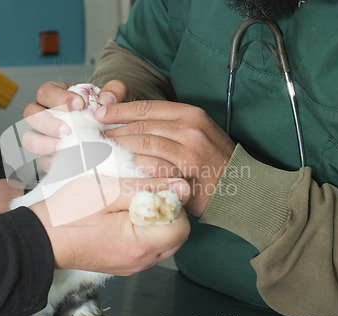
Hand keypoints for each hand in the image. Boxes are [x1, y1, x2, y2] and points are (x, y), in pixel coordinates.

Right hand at [21, 80, 134, 170]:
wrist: (114, 132)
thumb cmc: (109, 110)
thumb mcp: (117, 95)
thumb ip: (115, 90)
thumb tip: (106, 98)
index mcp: (56, 94)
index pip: (45, 92)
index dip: (58, 98)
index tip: (79, 104)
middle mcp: (45, 114)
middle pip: (30, 114)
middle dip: (47, 122)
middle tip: (67, 129)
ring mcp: (45, 136)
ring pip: (29, 138)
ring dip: (43, 144)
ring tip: (63, 147)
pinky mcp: (50, 156)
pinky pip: (42, 161)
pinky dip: (53, 162)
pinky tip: (69, 161)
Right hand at [29, 176, 190, 275]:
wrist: (40, 238)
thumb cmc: (69, 214)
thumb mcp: (110, 190)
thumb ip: (149, 188)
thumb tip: (182, 187)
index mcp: (140, 245)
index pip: (181, 226)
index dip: (174, 204)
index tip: (155, 190)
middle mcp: (141, 262)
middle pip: (176, 236)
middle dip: (168, 213)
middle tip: (146, 195)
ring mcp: (132, 266)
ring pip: (163, 242)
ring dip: (157, 221)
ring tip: (133, 204)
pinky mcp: (123, 264)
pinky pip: (147, 248)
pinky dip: (145, 231)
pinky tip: (125, 216)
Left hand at [93, 100, 234, 215]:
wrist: (241, 186)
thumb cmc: (214, 159)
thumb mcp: (196, 132)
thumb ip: (168, 125)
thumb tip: (134, 122)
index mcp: (190, 114)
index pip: (146, 107)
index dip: (119, 110)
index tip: (99, 113)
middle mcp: (190, 128)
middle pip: (141, 125)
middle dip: (114, 130)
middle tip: (96, 136)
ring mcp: (189, 150)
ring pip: (144, 143)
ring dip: (120, 147)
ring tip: (104, 151)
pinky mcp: (186, 172)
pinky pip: (153, 166)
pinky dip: (136, 166)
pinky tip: (124, 167)